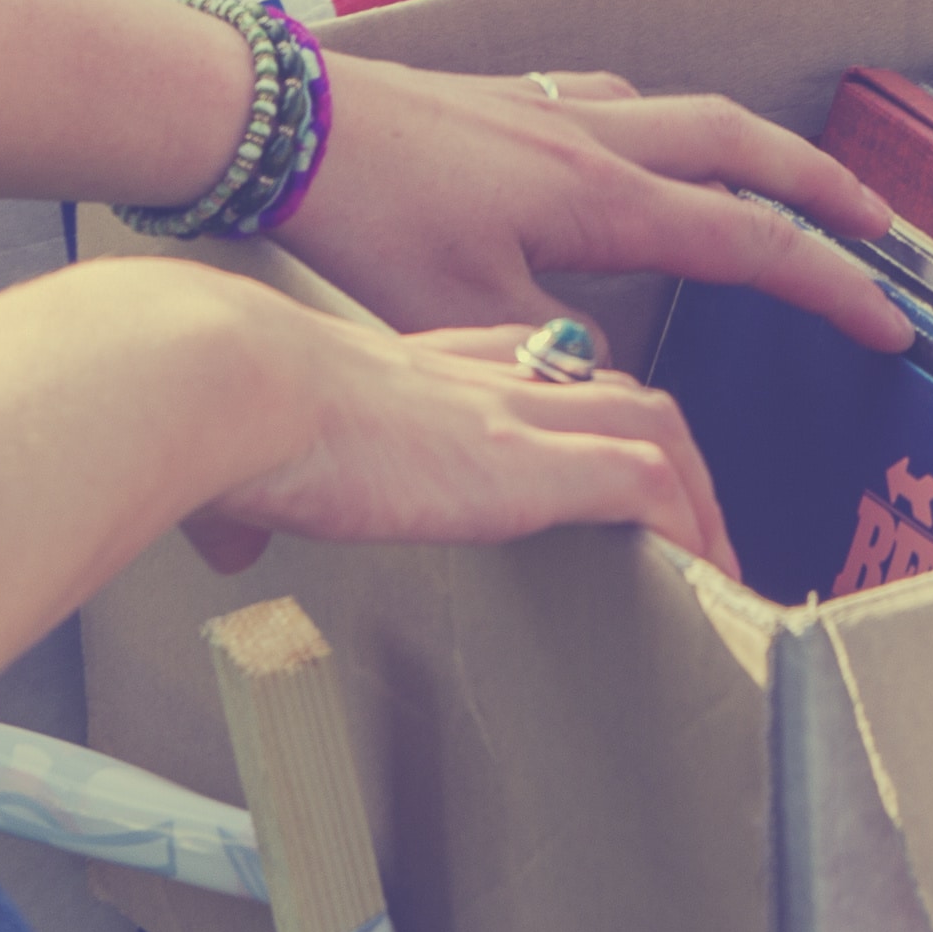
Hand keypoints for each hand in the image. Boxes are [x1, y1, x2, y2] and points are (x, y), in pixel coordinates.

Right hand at [189, 313, 734, 581]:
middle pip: (605, 385)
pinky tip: (706, 569)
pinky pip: (645, 486)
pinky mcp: (528, 460)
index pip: (517, 362)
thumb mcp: (235, 456)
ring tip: (720, 553)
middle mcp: (472, 376)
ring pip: (650, 426)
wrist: (223, 379)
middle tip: (685, 505)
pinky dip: (686, 525)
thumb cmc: (211, 408)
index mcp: (408, 366)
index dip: (564, 398)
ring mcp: (509, 413)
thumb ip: (240, 504)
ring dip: (697, 492)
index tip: (581, 437)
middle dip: (658, 441)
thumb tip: (222, 547)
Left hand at [274, 59, 912, 352]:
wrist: (283, 125)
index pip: (752, 241)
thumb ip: (549, 353)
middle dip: (825, 188)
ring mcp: (553, 110)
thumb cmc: (366, 217)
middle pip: (748, 149)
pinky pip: (621, 103)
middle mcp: (597, 140)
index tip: (890, 318)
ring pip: (690, 114)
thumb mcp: (462, 315)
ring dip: (753, 149)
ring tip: (783, 184)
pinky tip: (643, 148)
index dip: (830, 284)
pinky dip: (666, 127)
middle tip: (880, 228)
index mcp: (604, 199)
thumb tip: (605, 381)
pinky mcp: (509, 100)